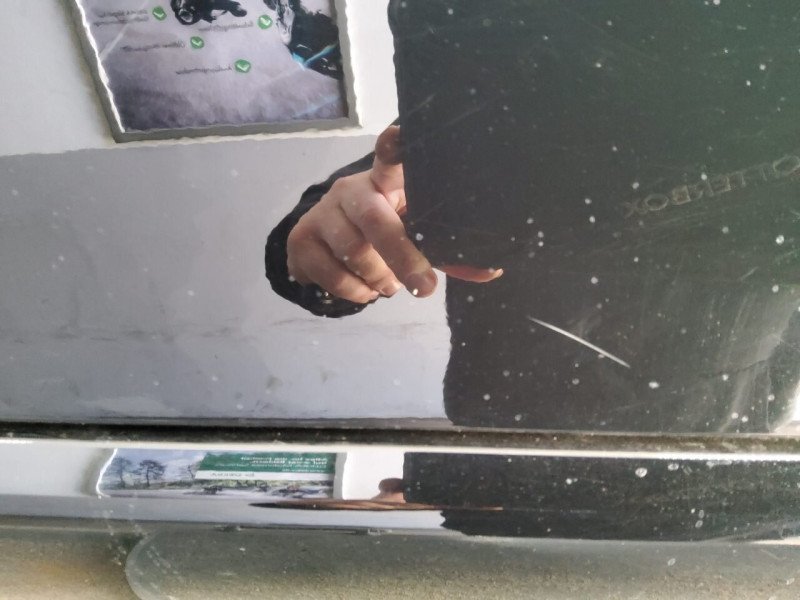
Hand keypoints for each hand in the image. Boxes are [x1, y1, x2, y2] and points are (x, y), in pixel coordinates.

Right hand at [286, 126, 502, 303]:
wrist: (324, 243)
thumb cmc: (382, 233)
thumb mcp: (414, 237)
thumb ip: (446, 253)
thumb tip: (491, 272)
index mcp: (383, 182)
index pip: (389, 159)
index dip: (395, 148)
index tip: (402, 135)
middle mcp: (351, 190)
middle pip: (375, 220)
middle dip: (402, 258)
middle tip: (424, 288)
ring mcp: (322, 213)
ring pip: (354, 252)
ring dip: (378, 279)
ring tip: (388, 286)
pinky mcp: (301, 238)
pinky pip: (331, 273)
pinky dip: (354, 291)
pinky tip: (363, 290)